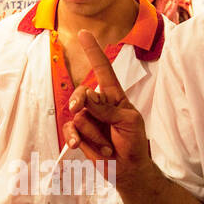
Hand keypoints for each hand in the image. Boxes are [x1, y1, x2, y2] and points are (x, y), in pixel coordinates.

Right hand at [62, 31, 152, 181]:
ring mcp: (87, 119)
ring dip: (93, 134)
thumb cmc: (134, 142)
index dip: (93, 52)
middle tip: (80, 110)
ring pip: (78, 117)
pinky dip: (75, 138)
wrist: (128, 169)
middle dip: (80, 102)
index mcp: (114, 96)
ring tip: (108, 145)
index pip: (102, 70)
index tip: (84, 34)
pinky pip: (70, 130)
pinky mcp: (79, 134)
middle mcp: (98, 105)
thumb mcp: (129, 122)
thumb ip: (107, 109)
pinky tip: (79, 146)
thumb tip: (86, 97)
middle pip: (81, 93)